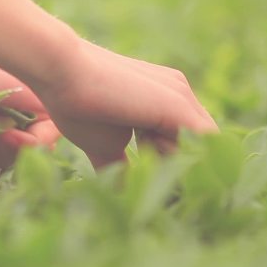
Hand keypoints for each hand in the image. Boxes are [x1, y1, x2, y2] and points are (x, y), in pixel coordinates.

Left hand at [0, 34, 59, 169]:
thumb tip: (57, 121)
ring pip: (9, 150)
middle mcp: (4, 98)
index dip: (42, 139)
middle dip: (20, 152)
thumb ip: (21, 98)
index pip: (51, 118)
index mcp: (17, 80)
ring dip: (1, 160)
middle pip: (33, 138)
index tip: (19, 145)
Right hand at [37, 39, 217, 166]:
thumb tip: (122, 194)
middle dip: (176, 167)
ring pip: (205, 148)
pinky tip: (149, 147)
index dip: (171, 165)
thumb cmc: (76, 105)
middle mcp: (179, 92)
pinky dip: (186, 161)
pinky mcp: (178, 104)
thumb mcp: (103, 145)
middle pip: (200, 147)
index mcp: (164, 100)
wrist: (61, 72)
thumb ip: (119, 168)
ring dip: (176, 164)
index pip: (187, 142)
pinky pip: (204, 144)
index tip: (142, 170)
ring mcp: (181, 95)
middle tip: (141, 157)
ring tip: (140, 145)